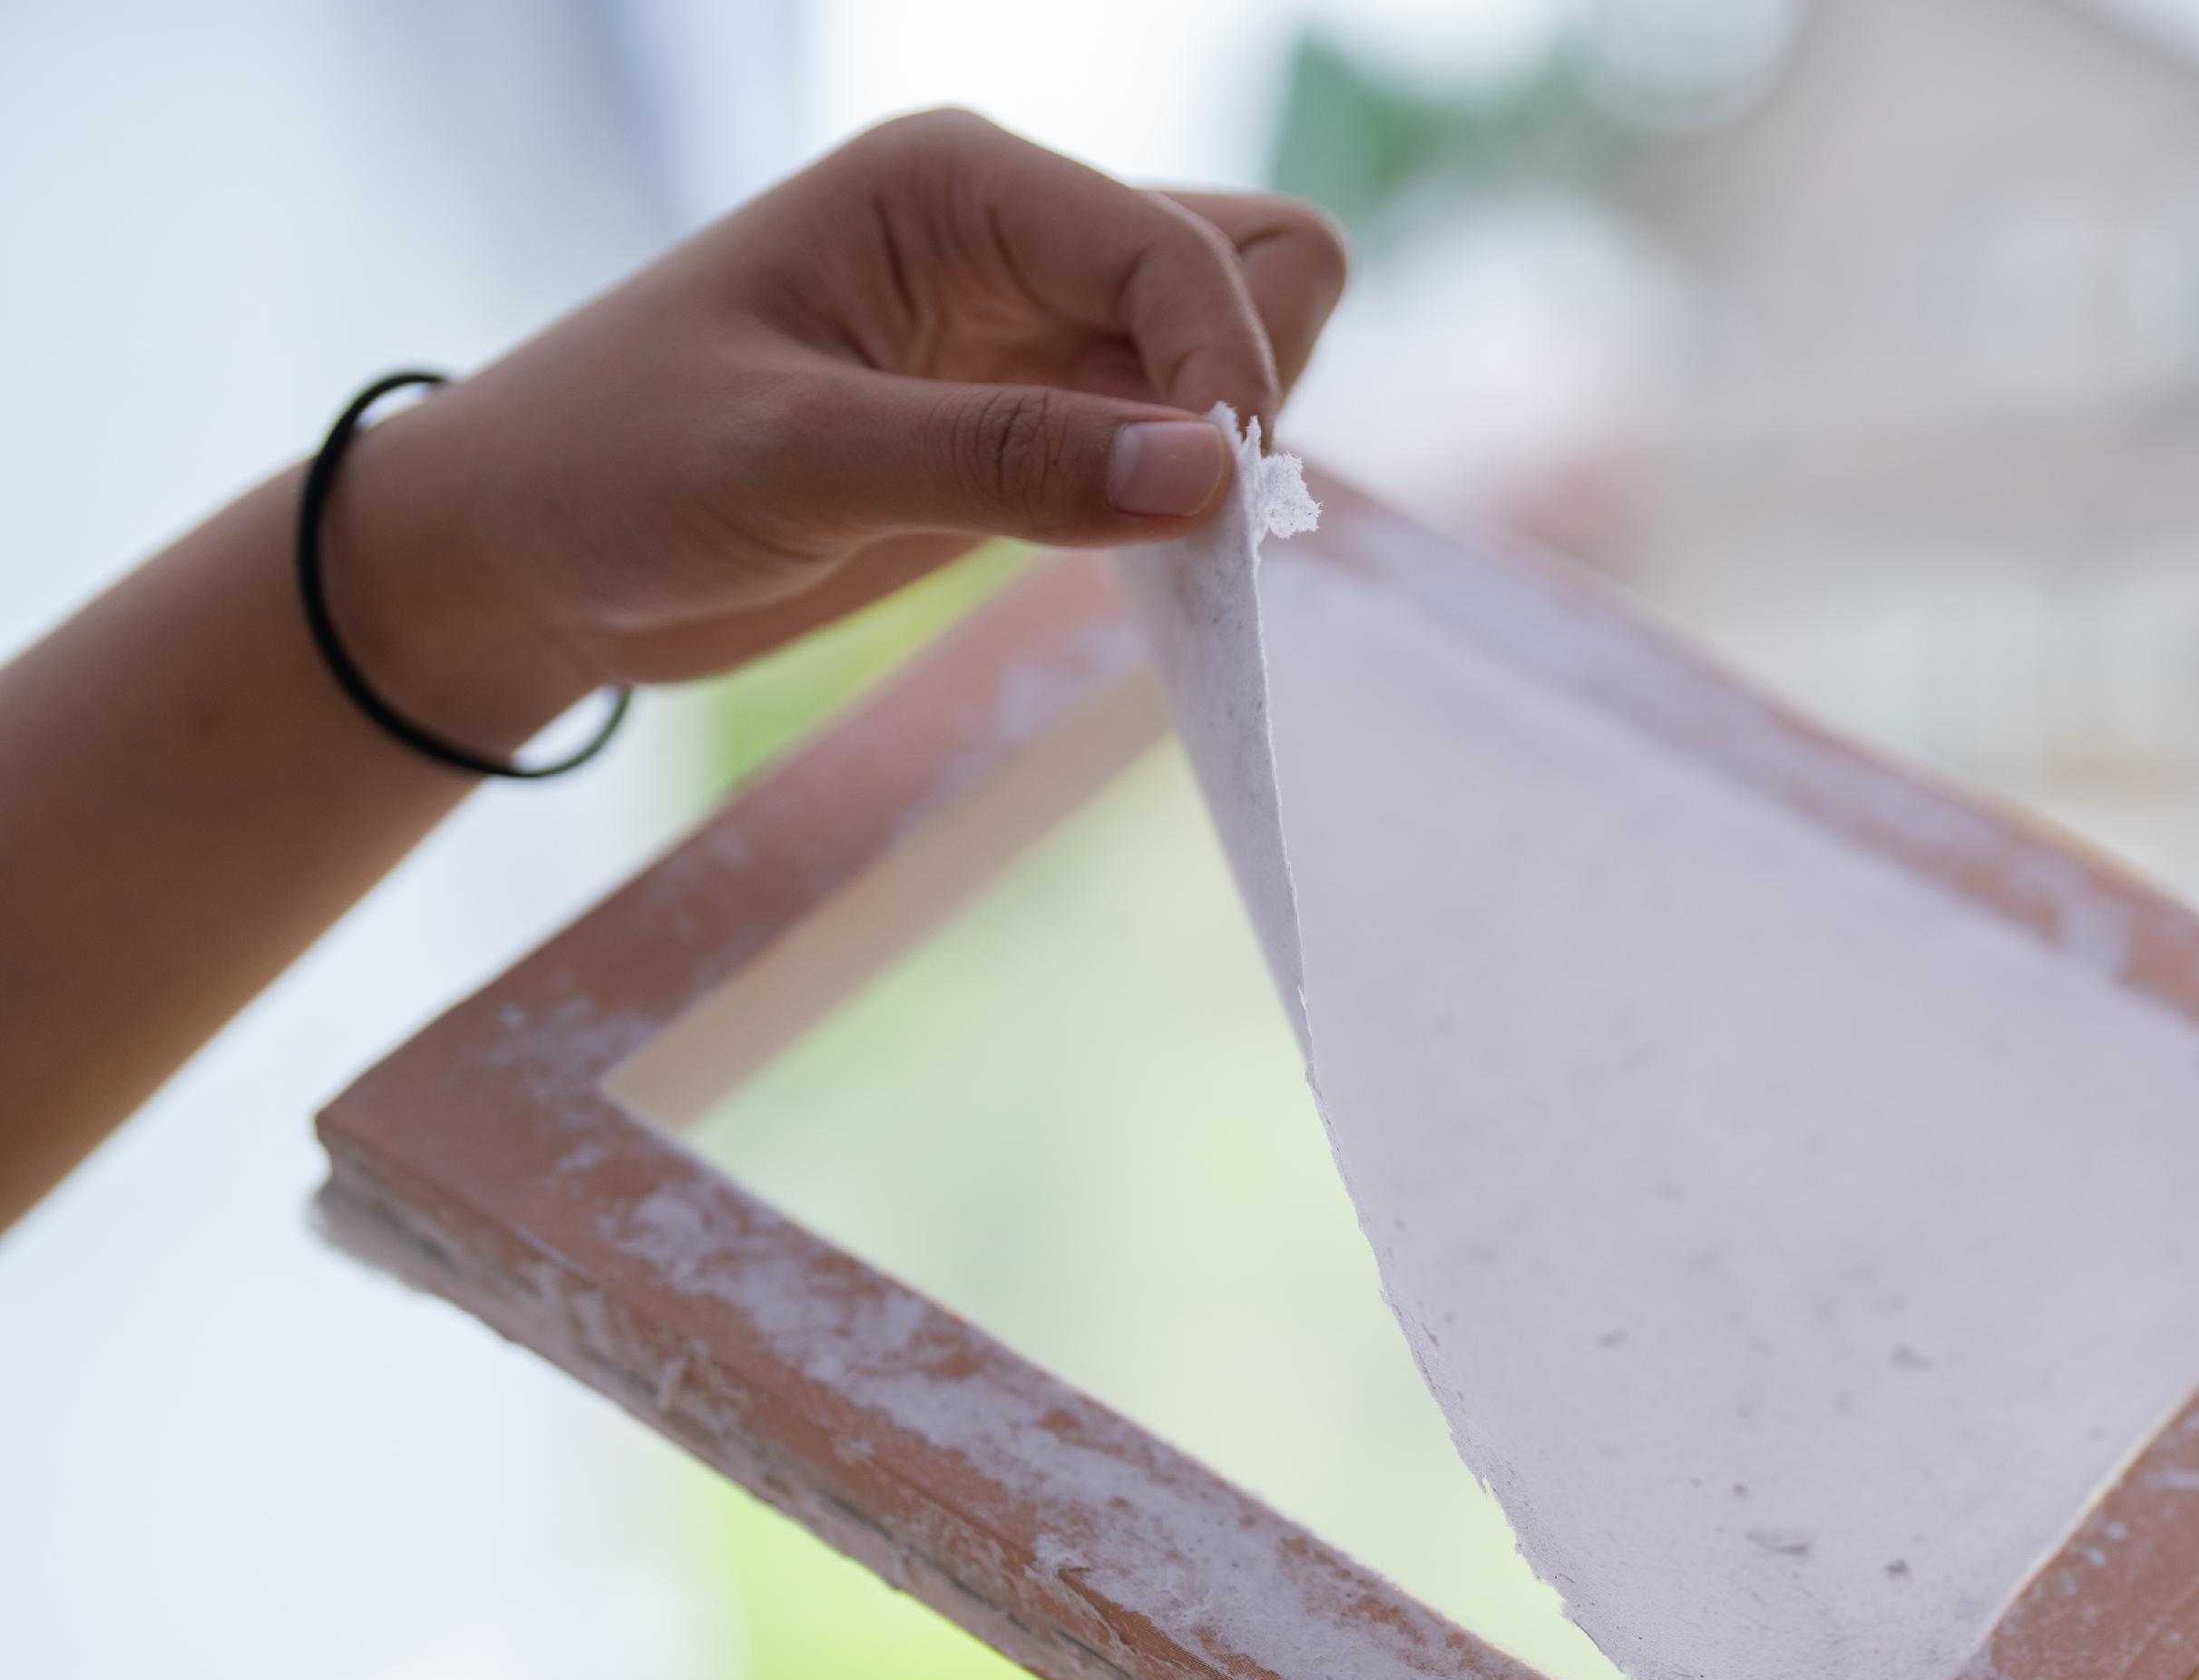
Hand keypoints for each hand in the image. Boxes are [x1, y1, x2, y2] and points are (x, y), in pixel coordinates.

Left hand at [324, 107, 1347, 744]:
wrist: (520, 555)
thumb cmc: (613, 471)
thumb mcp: (794, 461)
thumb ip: (1006, 460)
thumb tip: (1211, 474)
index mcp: (957, 183)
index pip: (1186, 250)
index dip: (1226, 371)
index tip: (1209, 511)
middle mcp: (1014, 234)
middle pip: (1257, 263)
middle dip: (1251, 387)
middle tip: (1178, 515)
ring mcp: (1032, 328)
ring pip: (1238, 344)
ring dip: (1229, 444)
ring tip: (1147, 542)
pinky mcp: (1032, 422)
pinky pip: (1182, 433)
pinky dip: (1190, 495)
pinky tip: (1131, 556)